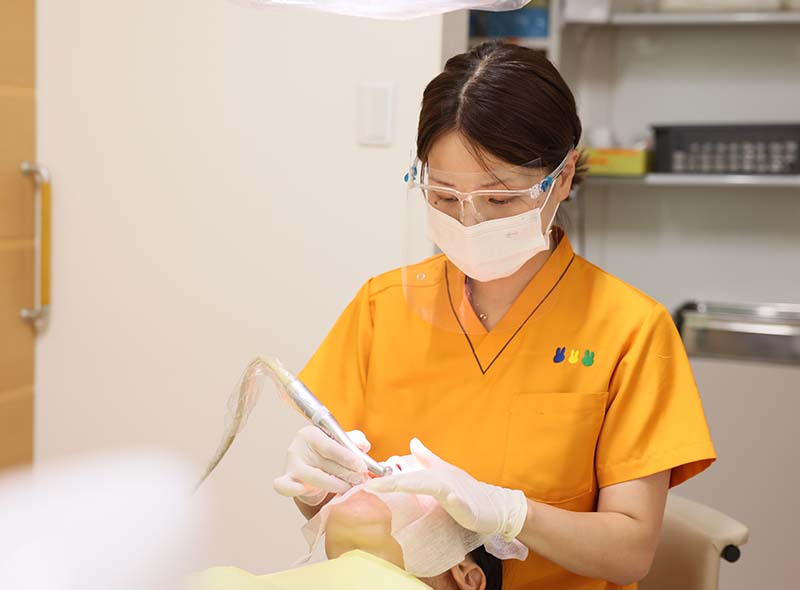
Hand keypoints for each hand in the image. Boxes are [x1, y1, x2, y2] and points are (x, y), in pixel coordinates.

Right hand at [273, 425, 369, 505]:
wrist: (313, 465)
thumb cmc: (328, 452)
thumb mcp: (341, 442)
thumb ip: (354, 440)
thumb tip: (363, 445)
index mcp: (311, 434)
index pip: (330, 447)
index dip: (348, 458)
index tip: (362, 467)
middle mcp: (298, 447)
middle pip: (324, 463)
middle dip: (346, 473)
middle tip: (360, 479)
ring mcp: (291, 465)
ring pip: (312, 477)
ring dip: (334, 484)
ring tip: (347, 487)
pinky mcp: (287, 480)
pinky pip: (282, 486)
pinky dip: (291, 489)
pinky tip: (303, 490)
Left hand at [366, 438, 527, 539]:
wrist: (494, 505)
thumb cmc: (467, 491)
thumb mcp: (443, 472)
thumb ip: (427, 458)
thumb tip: (413, 442)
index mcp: (432, 474)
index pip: (405, 475)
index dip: (385, 477)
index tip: (366, 482)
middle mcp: (440, 479)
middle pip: (412, 479)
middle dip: (391, 481)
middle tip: (370, 485)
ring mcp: (454, 491)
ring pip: (431, 485)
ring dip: (413, 484)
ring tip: (395, 485)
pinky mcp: (466, 505)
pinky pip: (458, 500)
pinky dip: (453, 497)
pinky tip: (447, 495)